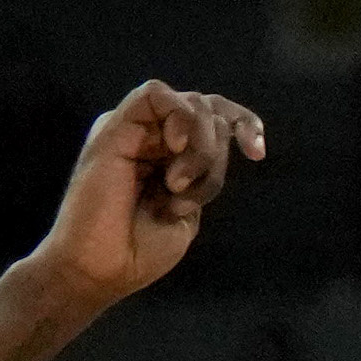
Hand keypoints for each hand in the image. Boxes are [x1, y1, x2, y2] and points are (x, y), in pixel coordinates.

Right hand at [22, 82, 265, 310]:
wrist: (103, 267)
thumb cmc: (141, 250)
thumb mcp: (188, 211)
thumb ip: (204, 174)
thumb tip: (219, 144)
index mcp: (172, 155)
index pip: (216, 117)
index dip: (245, 123)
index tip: (258, 153)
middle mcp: (154, 136)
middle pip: (209, 112)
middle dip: (216, 155)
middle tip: (189, 195)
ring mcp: (134, 129)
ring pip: (189, 102)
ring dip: (200, 146)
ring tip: (176, 186)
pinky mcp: (115, 125)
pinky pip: (155, 94)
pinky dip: (178, 117)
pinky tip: (175, 148)